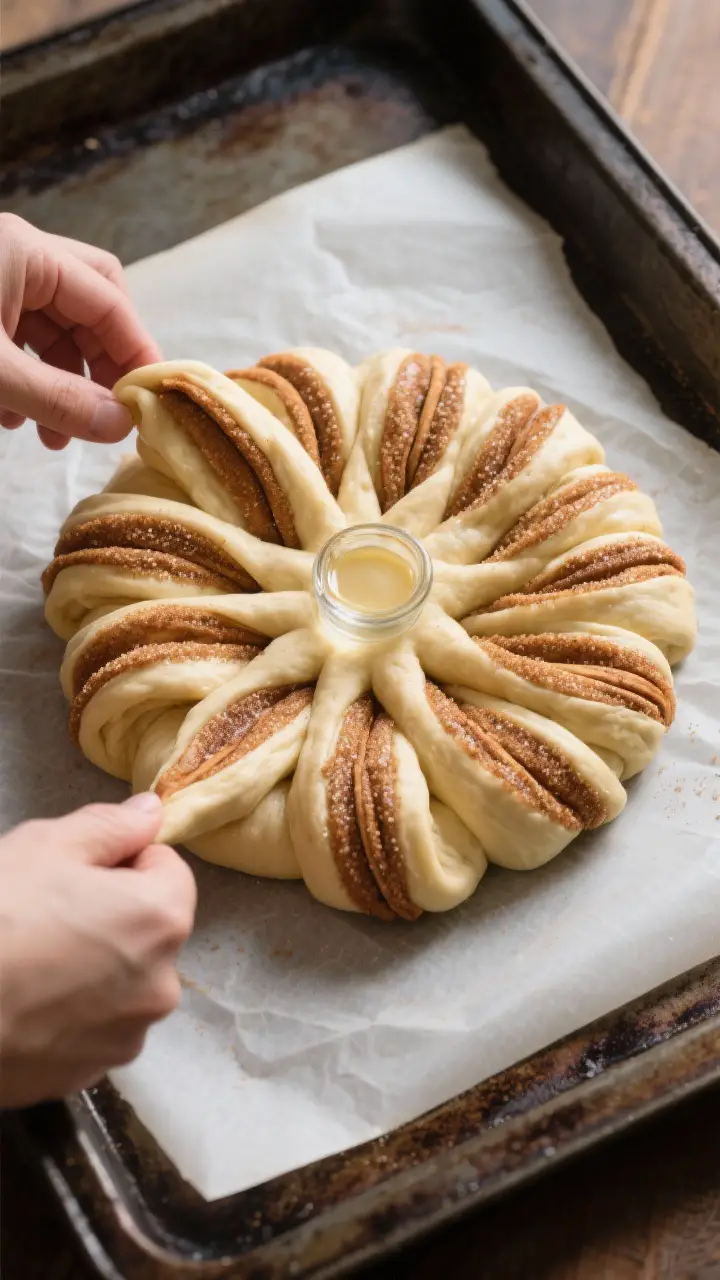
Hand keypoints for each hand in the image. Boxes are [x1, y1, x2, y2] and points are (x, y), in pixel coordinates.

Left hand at [0, 213, 160, 449]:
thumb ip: (57, 398)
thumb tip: (119, 425)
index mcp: (27, 252)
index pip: (109, 302)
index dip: (136, 355)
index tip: (150, 406)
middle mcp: (18, 257)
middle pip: (90, 307)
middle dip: (103, 366)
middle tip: (109, 412)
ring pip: (54, 329)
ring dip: (64, 384)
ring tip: (55, 437)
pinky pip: (20, 338)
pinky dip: (29, 379)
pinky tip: (15, 419)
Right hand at [0, 794, 195, 1105]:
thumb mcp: (46, 845)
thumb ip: (111, 826)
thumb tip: (151, 813)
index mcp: (162, 920)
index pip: (168, 870)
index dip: (122, 860)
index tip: (74, 870)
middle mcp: (161, 985)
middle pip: (147, 931)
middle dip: (109, 915)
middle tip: (44, 911)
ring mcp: (124, 1039)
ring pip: (120, 983)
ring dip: (91, 968)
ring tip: (28, 960)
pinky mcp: (84, 1076)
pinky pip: (88, 1029)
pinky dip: (66, 1014)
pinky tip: (20, 1002)